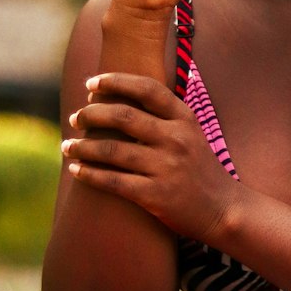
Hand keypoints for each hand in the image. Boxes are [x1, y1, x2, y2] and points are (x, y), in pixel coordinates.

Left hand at [61, 72, 237, 243]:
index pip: (147, 88)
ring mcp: (167, 168)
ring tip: (67, 145)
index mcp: (185, 119)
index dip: (115, 81)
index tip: (91, 84)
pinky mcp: (156, 195)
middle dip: (91, 114)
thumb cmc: (199, 169)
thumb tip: (118, 98)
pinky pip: (113, 181)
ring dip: (83, 147)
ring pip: (112, 150)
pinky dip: (89, 174)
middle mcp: (176, 140)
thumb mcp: (191, 134)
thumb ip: (164, 116)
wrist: (223, 209)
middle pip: (122, 116)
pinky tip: (76, 170)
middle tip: (76, 118)